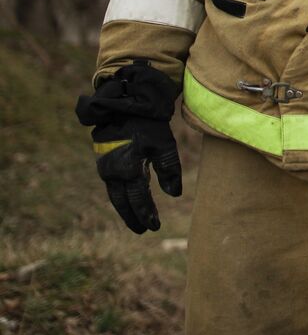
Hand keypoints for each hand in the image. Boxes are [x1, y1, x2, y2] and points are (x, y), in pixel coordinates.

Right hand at [90, 116, 182, 232]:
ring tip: (135, 219)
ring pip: (115, 194)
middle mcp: (113, 172)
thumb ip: (169, 169)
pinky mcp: (104, 159)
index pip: (138, 199)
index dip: (146, 214)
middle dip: (132, 216)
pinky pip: (112, 183)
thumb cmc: (147, 124)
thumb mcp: (163, 145)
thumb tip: (175, 194)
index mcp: (127, 170)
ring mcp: (106, 166)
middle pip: (122, 202)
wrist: (125, 103)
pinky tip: (128, 197)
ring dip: (124, 207)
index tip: (154, 227)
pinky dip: (120, 194)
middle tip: (142, 230)